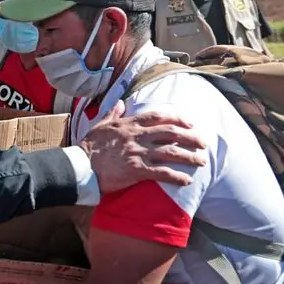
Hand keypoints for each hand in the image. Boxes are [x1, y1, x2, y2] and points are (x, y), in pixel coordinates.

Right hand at [79, 99, 207, 189]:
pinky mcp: (137, 170)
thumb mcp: (100, 124)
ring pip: (170, 152)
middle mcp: (137, 136)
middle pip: (170, 133)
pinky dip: (176, 176)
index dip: (177, 119)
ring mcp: (138, 153)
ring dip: (188, 156)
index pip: (158, 117)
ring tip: (201, 161)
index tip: (189, 123)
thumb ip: (113, 113)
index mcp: (129, 124)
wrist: (80, 166)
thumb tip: (121, 103)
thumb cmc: (88, 147)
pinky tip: (187, 180)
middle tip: (203, 143)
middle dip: (190, 137)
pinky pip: (162, 173)